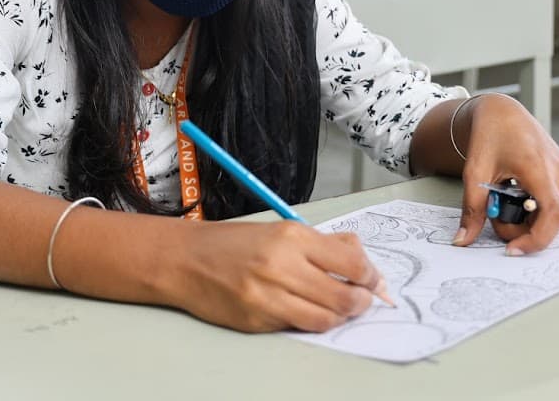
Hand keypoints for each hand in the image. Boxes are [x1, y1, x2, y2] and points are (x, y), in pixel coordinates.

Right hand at [170, 221, 385, 332]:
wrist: (185, 260)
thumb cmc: (231, 243)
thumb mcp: (279, 230)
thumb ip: (323, 244)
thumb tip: (363, 259)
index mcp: (291, 237)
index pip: (353, 263)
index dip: (371, 276)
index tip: (373, 280)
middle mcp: (281, 266)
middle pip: (345, 297)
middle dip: (362, 302)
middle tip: (362, 299)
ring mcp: (268, 298)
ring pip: (326, 319)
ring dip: (340, 317)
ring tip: (336, 308)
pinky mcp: (258, 322)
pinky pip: (298, 327)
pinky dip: (308, 321)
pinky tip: (302, 309)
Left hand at [453, 95, 558, 255]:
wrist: (505, 113)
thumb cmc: (491, 135)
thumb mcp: (475, 172)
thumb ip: (472, 209)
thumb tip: (463, 240)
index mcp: (541, 168)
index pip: (551, 215)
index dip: (534, 239)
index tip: (512, 250)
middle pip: (546, 221)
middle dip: (517, 226)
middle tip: (492, 211)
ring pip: (549, 217)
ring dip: (523, 217)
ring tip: (504, 194)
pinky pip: (553, 207)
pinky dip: (532, 209)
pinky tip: (517, 192)